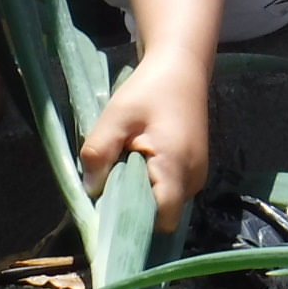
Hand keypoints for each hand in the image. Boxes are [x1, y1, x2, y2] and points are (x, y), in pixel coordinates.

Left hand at [78, 53, 210, 228]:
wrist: (181, 67)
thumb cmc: (149, 89)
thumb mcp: (116, 116)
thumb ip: (99, 153)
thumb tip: (90, 190)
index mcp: (176, 166)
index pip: (163, 218)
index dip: (136, 221)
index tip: (110, 210)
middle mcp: (194, 177)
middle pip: (163, 213)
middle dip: (135, 205)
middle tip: (111, 180)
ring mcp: (197, 174)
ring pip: (167, 202)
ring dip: (143, 192)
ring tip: (126, 164)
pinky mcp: (195, 169)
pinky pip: (172, 190)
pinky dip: (154, 184)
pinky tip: (139, 161)